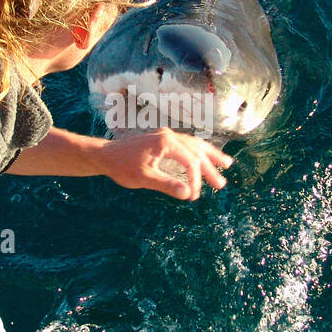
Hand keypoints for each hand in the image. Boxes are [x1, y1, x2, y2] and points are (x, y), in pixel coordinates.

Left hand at [96, 129, 232, 199]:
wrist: (105, 155)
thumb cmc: (121, 166)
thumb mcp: (143, 178)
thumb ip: (166, 184)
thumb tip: (188, 193)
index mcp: (166, 142)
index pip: (190, 161)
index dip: (195, 180)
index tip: (193, 196)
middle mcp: (169, 135)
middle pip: (197, 151)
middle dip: (210, 168)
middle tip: (221, 185)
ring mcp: (166, 136)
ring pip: (195, 145)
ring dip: (210, 156)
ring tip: (227, 164)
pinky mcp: (163, 139)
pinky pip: (187, 144)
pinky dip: (198, 152)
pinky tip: (204, 157)